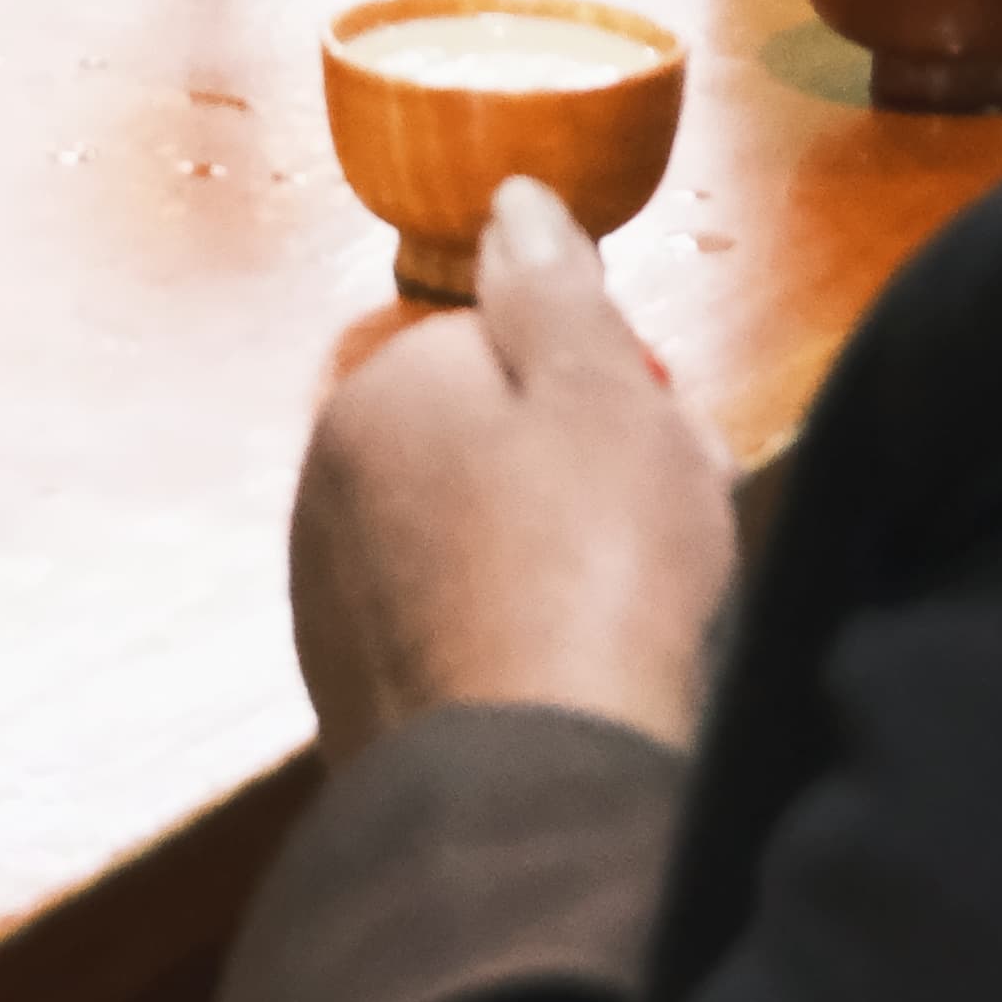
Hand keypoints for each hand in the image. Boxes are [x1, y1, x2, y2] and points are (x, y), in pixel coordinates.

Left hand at [287, 180, 733, 773]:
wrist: (539, 800)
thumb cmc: (592, 573)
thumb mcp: (602, 390)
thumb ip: (554, 285)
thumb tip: (512, 201)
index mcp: (374, 398)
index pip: (501, 348)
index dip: (602, 386)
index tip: (664, 442)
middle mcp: (329, 492)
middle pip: (488, 449)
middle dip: (581, 477)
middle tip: (672, 535)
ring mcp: (337, 609)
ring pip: (478, 548)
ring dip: (559, 568)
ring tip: (643, 624)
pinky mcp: (364, 710)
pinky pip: (465, 643)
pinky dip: (523, 653)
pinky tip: (583, 687)